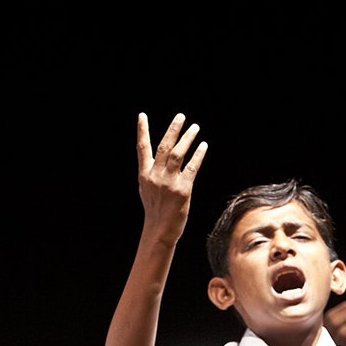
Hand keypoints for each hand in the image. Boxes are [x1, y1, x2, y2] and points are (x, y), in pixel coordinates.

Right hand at [137, 112, 207, 246]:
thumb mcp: (146, 190)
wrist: (160, 230)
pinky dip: (198, 155)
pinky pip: (191, 168)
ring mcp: (169, 182)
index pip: (142, 148)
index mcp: (145, 175)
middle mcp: (155, 176)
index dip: (142, 131)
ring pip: (178, 154)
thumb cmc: (155, 210)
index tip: (142, 115)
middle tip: (181, 116)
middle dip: (173, 130)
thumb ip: (151, 173)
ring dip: (187, 138)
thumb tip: (157, 160)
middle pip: (164, 147)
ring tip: (195, 127)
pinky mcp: (182, 189)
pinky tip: (203, 146)